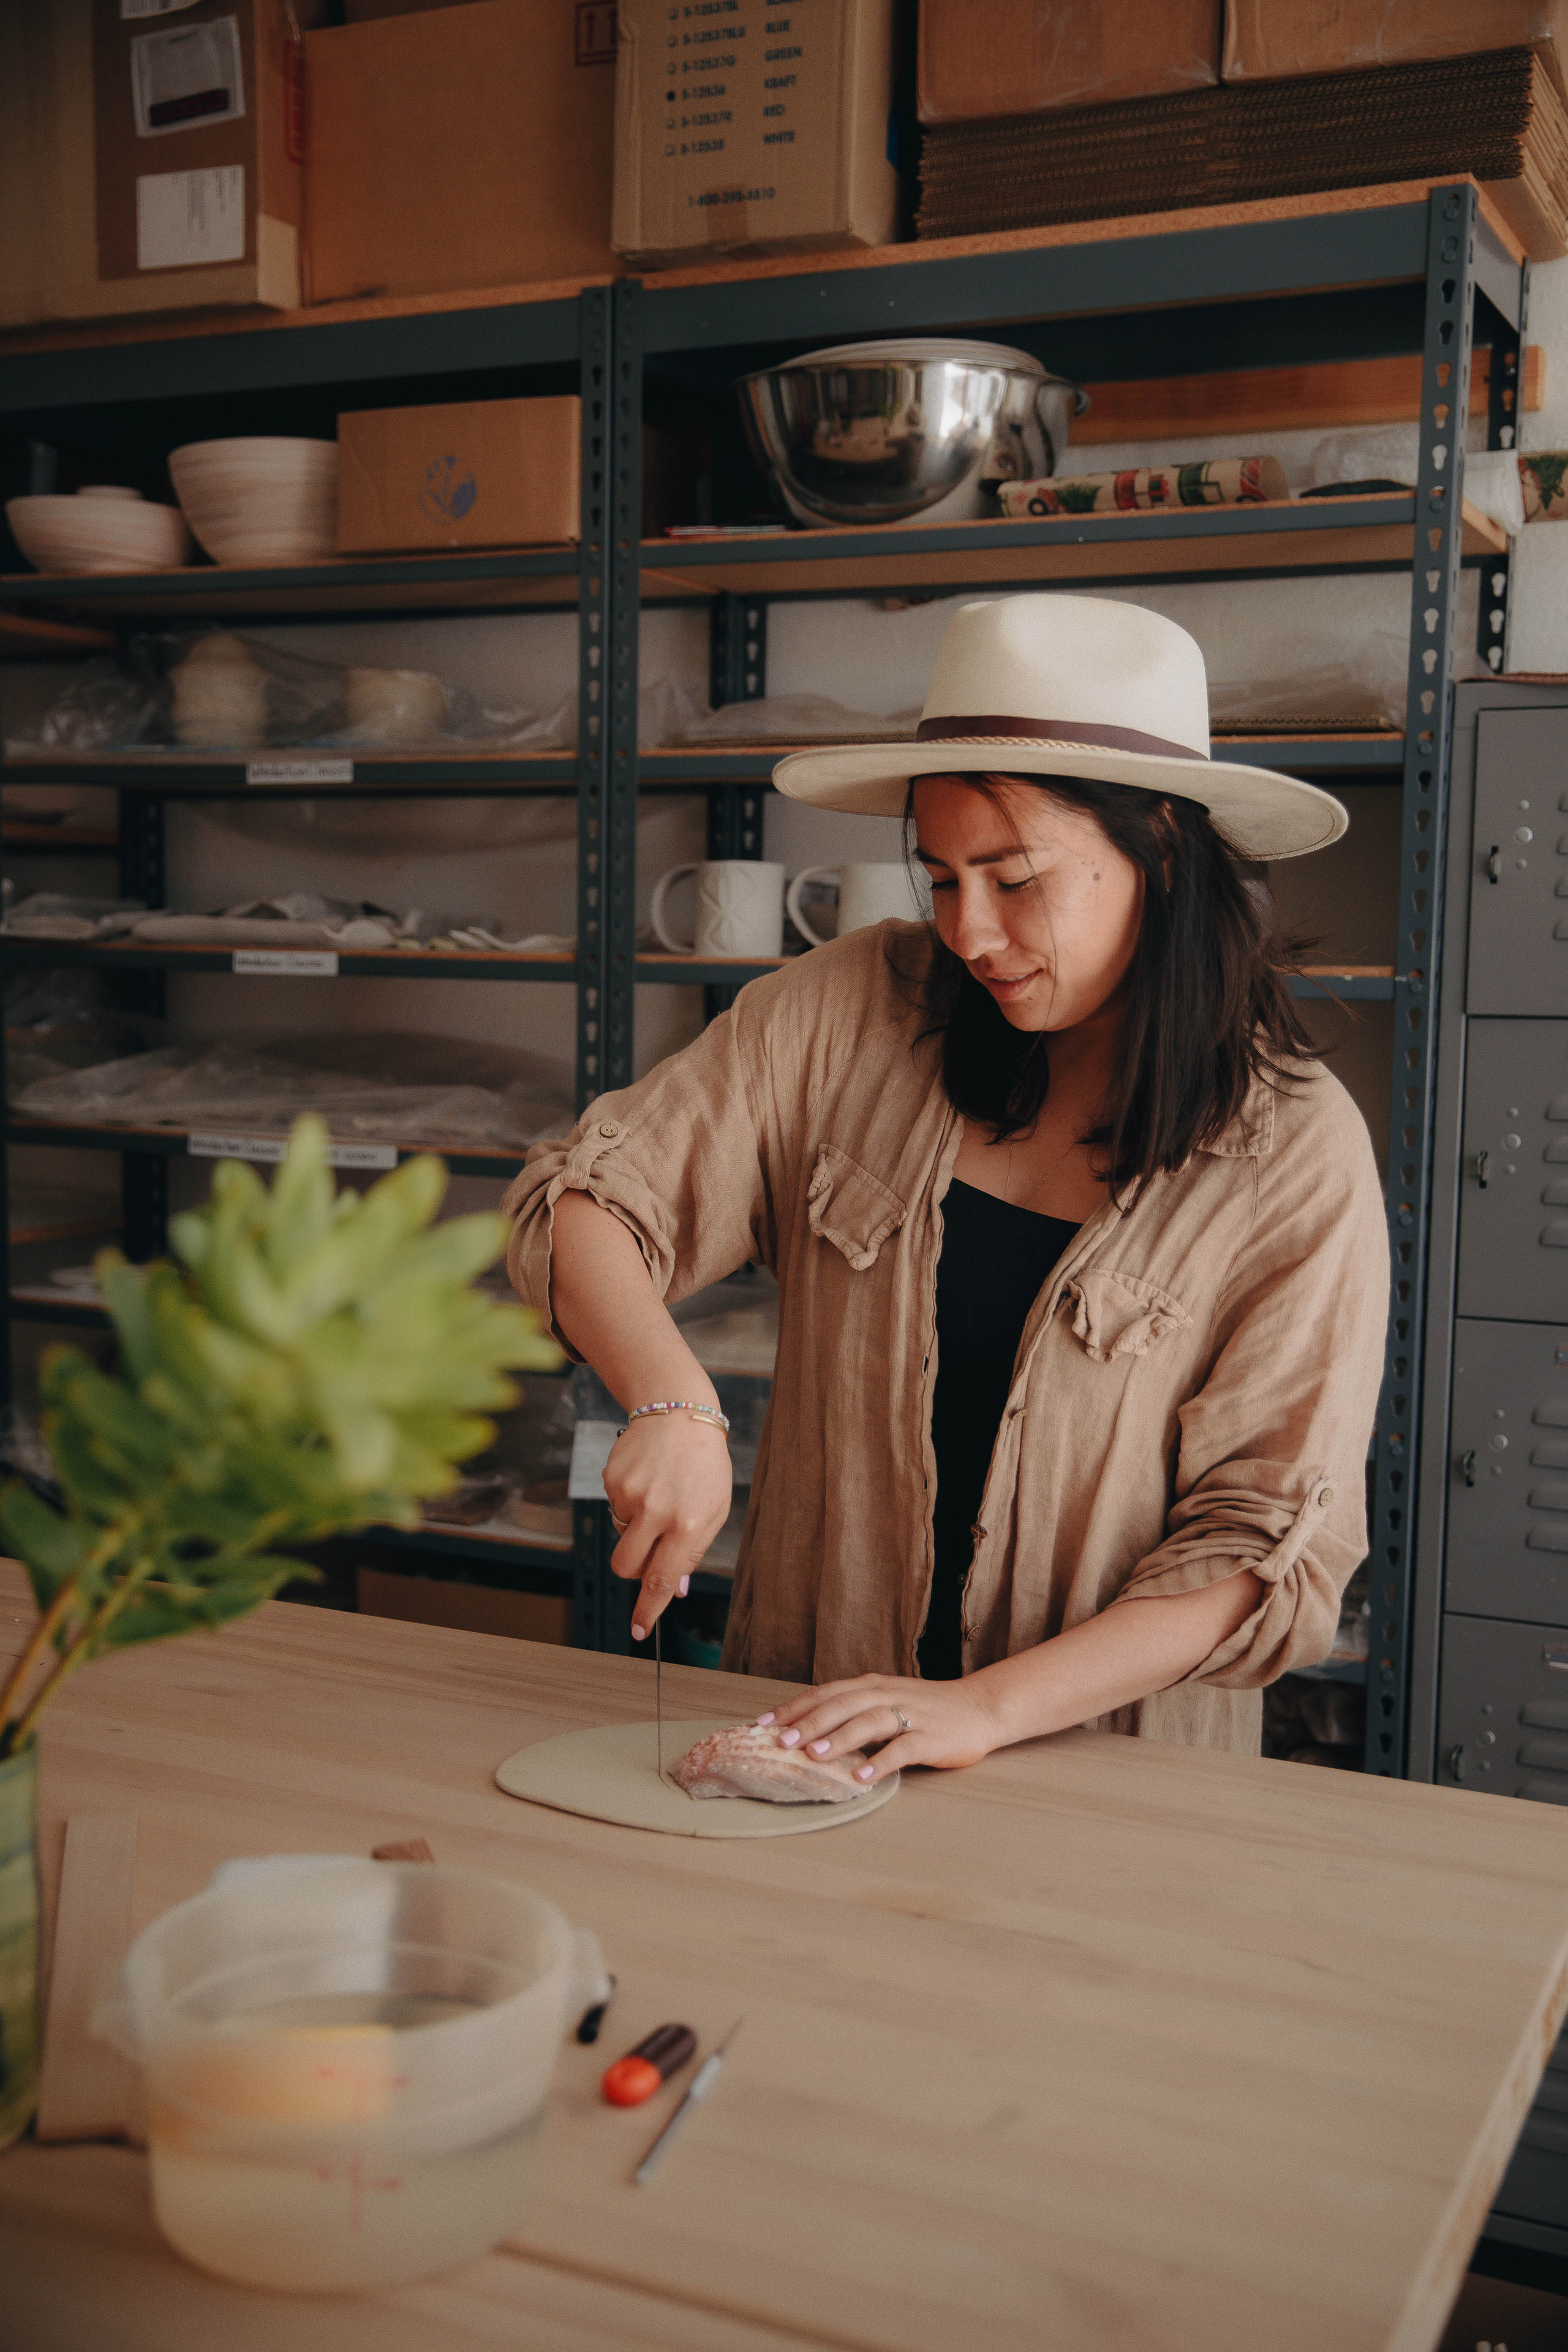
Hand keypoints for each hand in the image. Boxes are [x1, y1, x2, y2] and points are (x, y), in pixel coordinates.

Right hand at [603, 1411, 732, 1640]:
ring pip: (620, 1537)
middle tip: (649, 1551)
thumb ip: (694, 1550)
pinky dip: (629, 1502)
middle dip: (633, 1570)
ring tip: (659, 1496)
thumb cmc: (704, 1465)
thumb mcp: (714, 1508)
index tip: (639, 1631)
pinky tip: (648, 1479)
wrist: (680, 1412)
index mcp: (687, 1523)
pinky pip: (615, 1508)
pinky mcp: (612, 1478)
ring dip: (636, 1529)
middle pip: (626, 1567)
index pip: (661, 1580)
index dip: (648, 1611)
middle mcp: (656, 1510)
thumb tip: (676, 1588)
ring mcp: (630, 1493)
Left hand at [757, 1674, 999, 1786]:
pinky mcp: (931, 1737)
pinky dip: (881, 1762)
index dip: (793, 1707)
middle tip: (781, 1741)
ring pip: (869, 1722)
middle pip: (842, 1704)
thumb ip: (853, 1713)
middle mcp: (887, 1695)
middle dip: (809, 1722)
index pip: (825, 1693)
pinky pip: (903, 1748)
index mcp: (872, 1686)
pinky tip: (862, 1777)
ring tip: (814, 1755)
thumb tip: (806, 1732)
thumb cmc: (926, 1709)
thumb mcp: (886, 1702)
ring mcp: (910, 1714)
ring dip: (840, 1738)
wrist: (979, 1708)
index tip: (762, 1724)